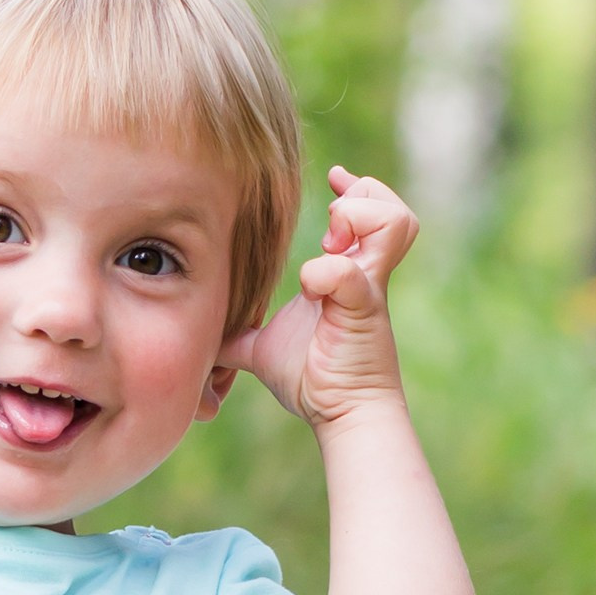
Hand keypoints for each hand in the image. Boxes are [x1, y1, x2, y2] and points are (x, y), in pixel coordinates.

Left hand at [217, 167, 418, 432]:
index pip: (372, 209)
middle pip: (392, 207)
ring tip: (330, 243)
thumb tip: (201, 342)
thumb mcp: (262, 351)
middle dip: (362, 200)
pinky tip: (310, 286)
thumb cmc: (312, 383)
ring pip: (394, 221)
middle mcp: (366, 273)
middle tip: (330, 226)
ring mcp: (370, 287)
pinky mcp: (365, 308)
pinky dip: (326, 271)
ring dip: (359, 220)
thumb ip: (236, 337)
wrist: (340, 414)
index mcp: (348, 272)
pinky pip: (349, 270)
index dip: (356, 188)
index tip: (332, 180)